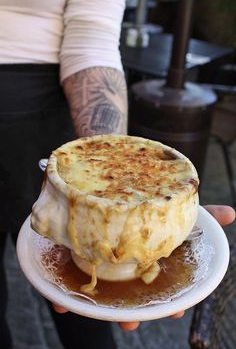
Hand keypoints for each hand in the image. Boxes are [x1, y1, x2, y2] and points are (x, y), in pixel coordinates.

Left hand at [53, 205, 235, 330]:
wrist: (106, 182)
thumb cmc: (144, 199)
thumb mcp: (170, 201)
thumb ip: (200, 210)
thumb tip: (233, 213)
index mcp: (149, 257)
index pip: (162, 285)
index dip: (169, 301)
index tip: (174, 311)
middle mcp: (126, 265)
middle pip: (130, 294)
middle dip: (135, 311)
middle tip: (134, 321)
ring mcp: (101, 264)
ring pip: (102, 294)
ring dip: (100, 309)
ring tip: (97, 316)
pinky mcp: (76, 259)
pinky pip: (68, 282)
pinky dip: (63, 297)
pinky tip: (61, 305)